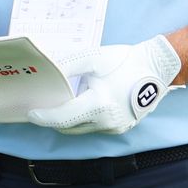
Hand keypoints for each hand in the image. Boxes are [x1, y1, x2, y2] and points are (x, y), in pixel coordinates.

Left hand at [28, 35, 182, 135]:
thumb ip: (67, 66)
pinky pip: (94, 127)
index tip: (31, 113)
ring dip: (70, 118)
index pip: (64, 117)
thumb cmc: (125, 61)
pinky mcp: (121, 128)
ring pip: (82, 128)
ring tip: (63, 101)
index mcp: (99, 105)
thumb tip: (48, 74)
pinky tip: (82, 103)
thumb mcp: (92, 58)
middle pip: (70, 127)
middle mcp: (108, 122)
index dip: (45, 117)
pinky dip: (84, 118)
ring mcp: (116, 128)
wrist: (156, 68)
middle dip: (54, 118)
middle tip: (42, 106)